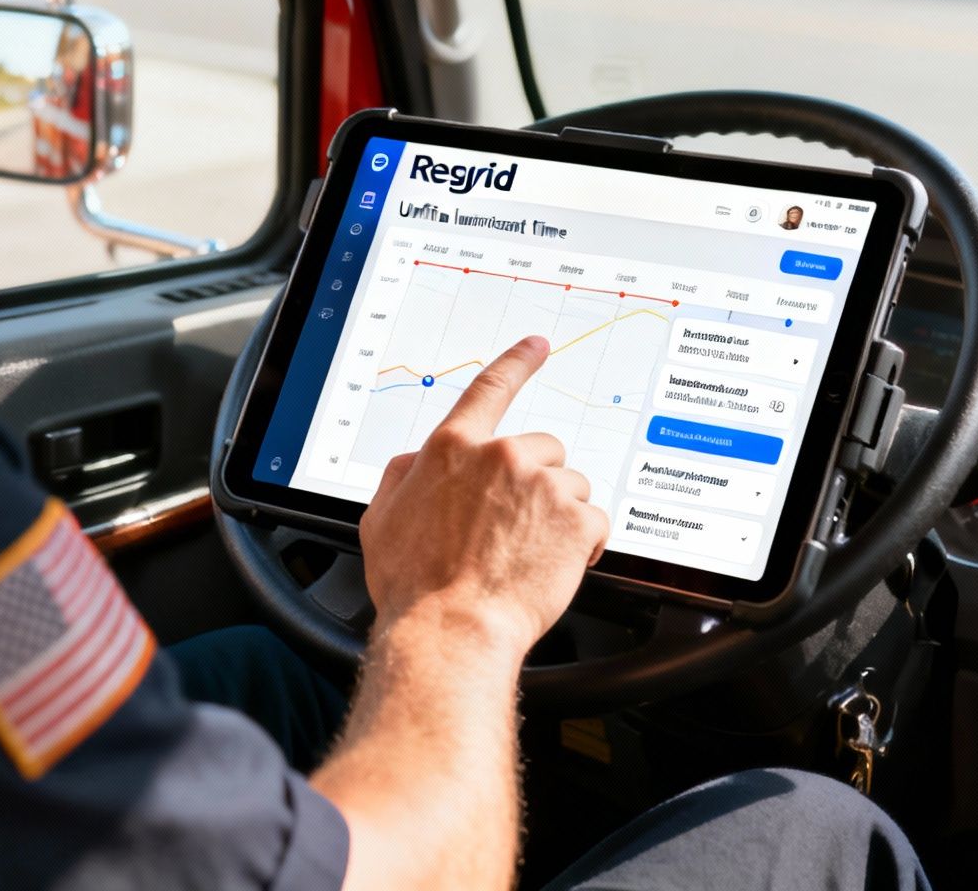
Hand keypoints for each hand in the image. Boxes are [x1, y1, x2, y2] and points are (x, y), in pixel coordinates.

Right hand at [358, 336, 609, 655]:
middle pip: (544, 449)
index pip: (490, 389)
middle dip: (538, 482)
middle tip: (518, 525)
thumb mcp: (381, 520)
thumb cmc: (414, 585)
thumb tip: (418, 462)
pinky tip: (556, 566)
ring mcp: (542, 486)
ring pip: (571, 486)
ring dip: (560, 515)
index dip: (516, 362)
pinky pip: (596, 522)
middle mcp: (501, 457)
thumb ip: (403, 477)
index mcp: (453, 449)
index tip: (537, 346)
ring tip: (531, 553)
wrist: (451, 630)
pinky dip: (584, 545)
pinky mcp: (576, 520)